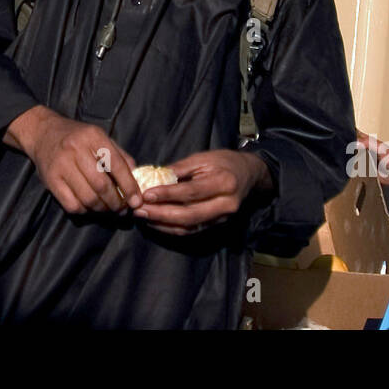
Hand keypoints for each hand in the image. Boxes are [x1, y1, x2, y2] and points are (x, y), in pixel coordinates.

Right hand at [8, 107, 142, 214]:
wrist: (43, 133)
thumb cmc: (77, 137)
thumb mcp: (100, 137)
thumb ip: (120, 156)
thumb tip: (136, 179)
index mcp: (93, 136)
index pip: (116, 165)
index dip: (129, 186)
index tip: (136, 200)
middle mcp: (75, 150)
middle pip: (101, 185)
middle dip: (116, 202)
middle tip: (122, 208)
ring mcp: (61, 166)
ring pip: (87, 198)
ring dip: (102, 208)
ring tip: (108, 208)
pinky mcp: (50, 181)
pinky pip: (72, 205)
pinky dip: (85, 210)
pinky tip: (89, 205)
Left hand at [133, 149, 269, 235]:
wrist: (249, 174)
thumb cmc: (224, 162)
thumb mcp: (203, 158)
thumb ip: (179, 169)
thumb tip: (154, 178)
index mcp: (224, 183)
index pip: (192, 192)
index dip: (168, 195)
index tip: (146, 194)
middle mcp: (225, 205)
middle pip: (190, 215)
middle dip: (161, 214)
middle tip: (139, 209)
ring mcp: (222, 218)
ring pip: (189, 227)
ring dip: (163, 224)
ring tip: (143, 216)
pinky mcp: (216, 225)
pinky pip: (192, 230)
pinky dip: (172, 228)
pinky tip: (156, 222)